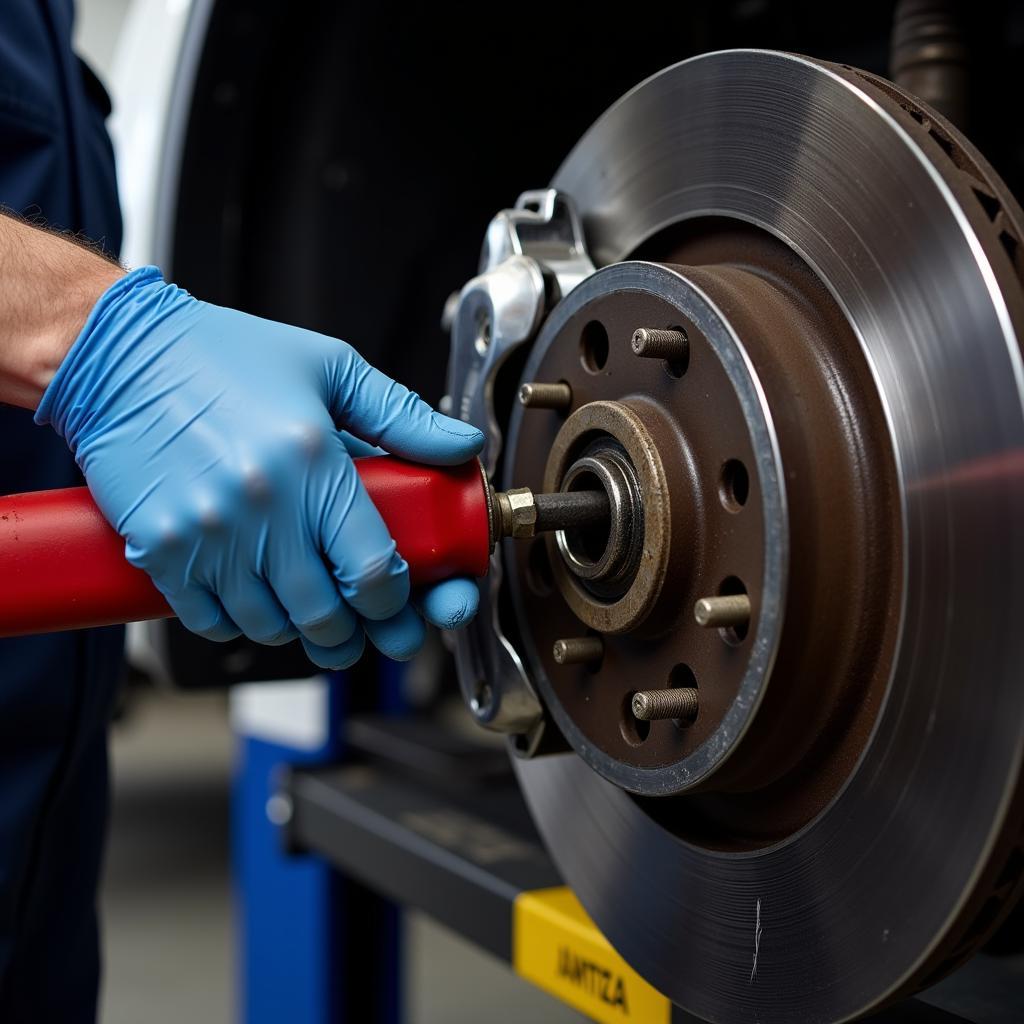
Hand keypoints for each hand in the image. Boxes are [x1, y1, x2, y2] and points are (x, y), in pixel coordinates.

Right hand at [36, 267, 483, 667]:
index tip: (398, 601)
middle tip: (361, 627)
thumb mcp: (329, 366)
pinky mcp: (161, 549)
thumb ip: (401, 414)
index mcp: (313, 461)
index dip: (396, 602)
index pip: (373, 570)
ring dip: (301, 634)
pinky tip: (255, 605)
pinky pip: (210, 620)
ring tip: (312, 616)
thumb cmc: (225, 354)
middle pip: (326, 614)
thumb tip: (462, 446)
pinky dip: (241, 625)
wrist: (119, 354)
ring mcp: (208, 534)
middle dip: (355, 634)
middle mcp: (263, 506)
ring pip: (271, 626)